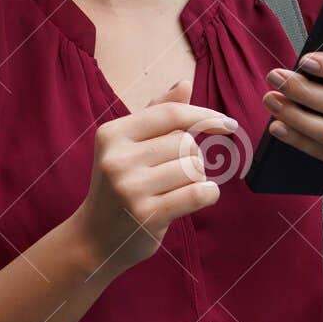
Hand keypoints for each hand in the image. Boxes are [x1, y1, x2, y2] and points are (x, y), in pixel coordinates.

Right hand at [77, 79, 236, 273]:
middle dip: (194, 157)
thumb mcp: (129, 145)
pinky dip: (209, 194)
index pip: (171, 114)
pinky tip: (201, 197)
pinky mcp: (146, 215)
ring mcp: (130, 188)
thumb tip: (184, 83)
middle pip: (186, 143)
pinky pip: (198, 193)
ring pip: (194, 168)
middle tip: (176, 174)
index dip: (205, 115)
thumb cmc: (119, 185)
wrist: (94, 238)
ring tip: (177, 189)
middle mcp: (118, 158)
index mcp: (112, 134)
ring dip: (198, 178)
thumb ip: (157, 113)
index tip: (228, 124)